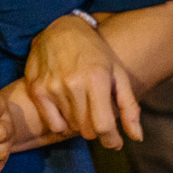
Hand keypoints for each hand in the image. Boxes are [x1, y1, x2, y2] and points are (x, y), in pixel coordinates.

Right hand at [22, 13, 142, 148]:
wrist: (61, 29)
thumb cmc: (96, 53)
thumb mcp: (119, 74)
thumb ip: (129, 107)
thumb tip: (136, 138)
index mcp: (97, 79)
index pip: (104, 126)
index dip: (112, 140)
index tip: (115, 142)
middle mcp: (73, 84)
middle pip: (88, 130)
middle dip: (98, 129)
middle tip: (99, 118)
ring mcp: (52, 87)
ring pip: (72, 127)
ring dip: (81, 123)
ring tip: (84, 107)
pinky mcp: (36, 89)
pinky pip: (53, 123)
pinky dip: (63, 123)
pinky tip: (69, 110)